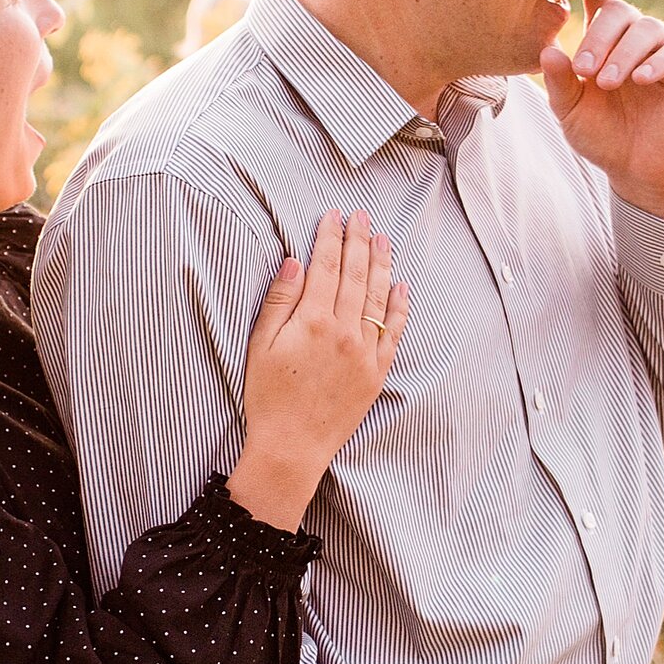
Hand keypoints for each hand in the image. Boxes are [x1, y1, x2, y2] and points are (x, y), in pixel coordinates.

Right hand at [228, 214, 407, 531]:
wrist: (292, 448)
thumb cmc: (269, 396)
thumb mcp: (262, 345)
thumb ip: (279, 301)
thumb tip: (294, 261)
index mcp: (313, 321)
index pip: (326, 266)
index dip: (330, 237)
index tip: (334, 215)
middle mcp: (344, 331)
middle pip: (355, 274)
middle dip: (358, 241)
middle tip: (362, 216)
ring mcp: (365, 352)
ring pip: (377, 297)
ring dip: (381, 264)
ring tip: (383, 239)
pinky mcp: (376, 372)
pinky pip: (394, 332)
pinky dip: (399, 307)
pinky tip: (401, 286)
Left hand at [538, 0, 663, 223]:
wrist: (636, 171)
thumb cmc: (600, 136)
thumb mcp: (571, 112)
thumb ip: (560, 82)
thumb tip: (547, 49)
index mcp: (605, 39)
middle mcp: (635, 38)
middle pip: (621, 11)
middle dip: (599, 37)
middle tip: (584, 70)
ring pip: (648, 29)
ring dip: (624, 53)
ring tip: (607, 83)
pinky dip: (658, 61)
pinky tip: (640, 78)